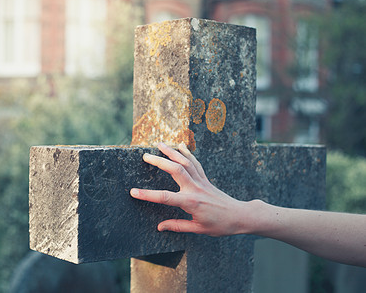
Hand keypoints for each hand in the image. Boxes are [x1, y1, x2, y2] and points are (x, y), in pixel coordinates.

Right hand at [130, 142, 248, 236]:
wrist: (240, 216)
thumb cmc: (220, 225)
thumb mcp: (198, 229)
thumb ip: (178, 226)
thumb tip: (160, 226)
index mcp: (190, 202)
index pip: (165, 197)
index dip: (147, 195)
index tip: (133, 192)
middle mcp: (195, 188)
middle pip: (175, 170)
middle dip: (159, 162)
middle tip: (145, 156)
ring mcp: (201, 181)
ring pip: (185, 162)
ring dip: (172, 152)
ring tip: (159, 144)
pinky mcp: (205, 179)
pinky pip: (195, 163)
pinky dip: (187, 153)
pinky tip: (179, 145)